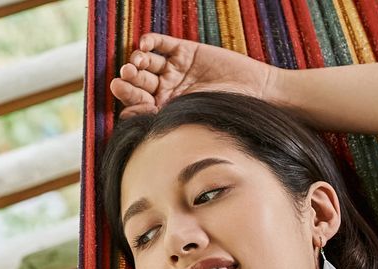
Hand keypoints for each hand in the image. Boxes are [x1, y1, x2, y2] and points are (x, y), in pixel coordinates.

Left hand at [108, 32, 281, 117]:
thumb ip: (160, 116)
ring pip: (147, 62)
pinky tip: (144, 45)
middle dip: (130, 80)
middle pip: (139, 82)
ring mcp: (174, 69)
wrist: (254, 92)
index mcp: (163, 110)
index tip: (123, 101)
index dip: (128, 100)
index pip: (137, 104)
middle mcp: (165, 89)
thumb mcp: (190, 118)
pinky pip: (161, 43)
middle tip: (124, 77)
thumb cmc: (225, 112)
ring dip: (137, 60)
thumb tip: (126, 118)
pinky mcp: (184, 50)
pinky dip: (150, 42)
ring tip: (136, 62)